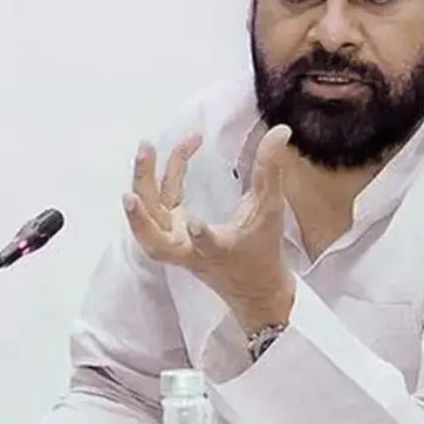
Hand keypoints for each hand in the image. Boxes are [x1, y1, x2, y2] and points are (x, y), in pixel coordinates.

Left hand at [122, 125, 295, 333]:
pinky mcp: (173, 234)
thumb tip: (279, 131)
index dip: (202, 236)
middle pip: (153, 228)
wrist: (255, 292)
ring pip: (150, 213)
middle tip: (145, 151)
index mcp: (216, 253)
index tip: (195, 224)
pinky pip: (160, 204)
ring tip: (146, 148)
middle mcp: (188, 251)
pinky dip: (164, 178)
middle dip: (145, 189)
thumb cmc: (262, 255)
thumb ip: (270, 170)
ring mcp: (176, 243)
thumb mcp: (270, 212)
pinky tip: (178, 152)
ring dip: (144, 181)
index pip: (208, 245)